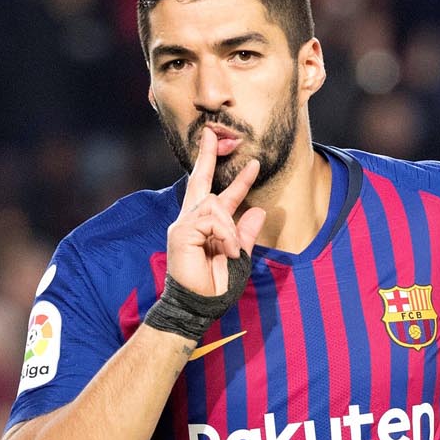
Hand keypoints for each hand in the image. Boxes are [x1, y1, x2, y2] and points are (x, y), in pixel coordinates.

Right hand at [166, 126, 265, 295]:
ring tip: (230, 251)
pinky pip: (210, 219)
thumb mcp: (239, 256)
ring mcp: (183, 225)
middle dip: (207, 156)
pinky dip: (223, 234)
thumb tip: (258, 210)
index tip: (253, 165)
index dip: (237, 181)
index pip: (220, 196)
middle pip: (199, 181)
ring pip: (214, 204)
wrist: (199, 306)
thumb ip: (245, 233)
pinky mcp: (181, 231)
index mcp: (205, 227)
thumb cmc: (215, 286)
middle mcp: (190, 221)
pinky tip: (224, 250)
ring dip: (229, 228)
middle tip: (212, 132)